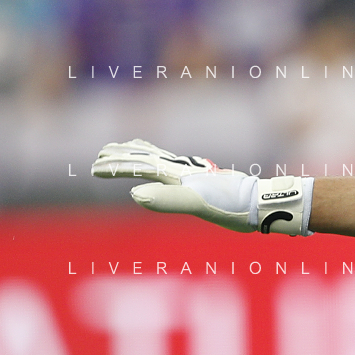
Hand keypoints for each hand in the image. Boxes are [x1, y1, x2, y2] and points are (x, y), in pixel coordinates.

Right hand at [92, 139, 310, 233]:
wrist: (261, 202)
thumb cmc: (232, 206)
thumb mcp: (198, 205)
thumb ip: (167, 199)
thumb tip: (135, 193)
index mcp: (178, 174)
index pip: (140, 166)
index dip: (117, 167)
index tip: (94, 167)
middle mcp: (184, 170)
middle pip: (147, 156)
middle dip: (123, 155)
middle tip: (101, 153)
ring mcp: (194, 173)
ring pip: (160, 157)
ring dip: (140, 153)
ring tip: (127, 148)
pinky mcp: (203, 180)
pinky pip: (174, 167)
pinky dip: (161, 162)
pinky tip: (164, 169)